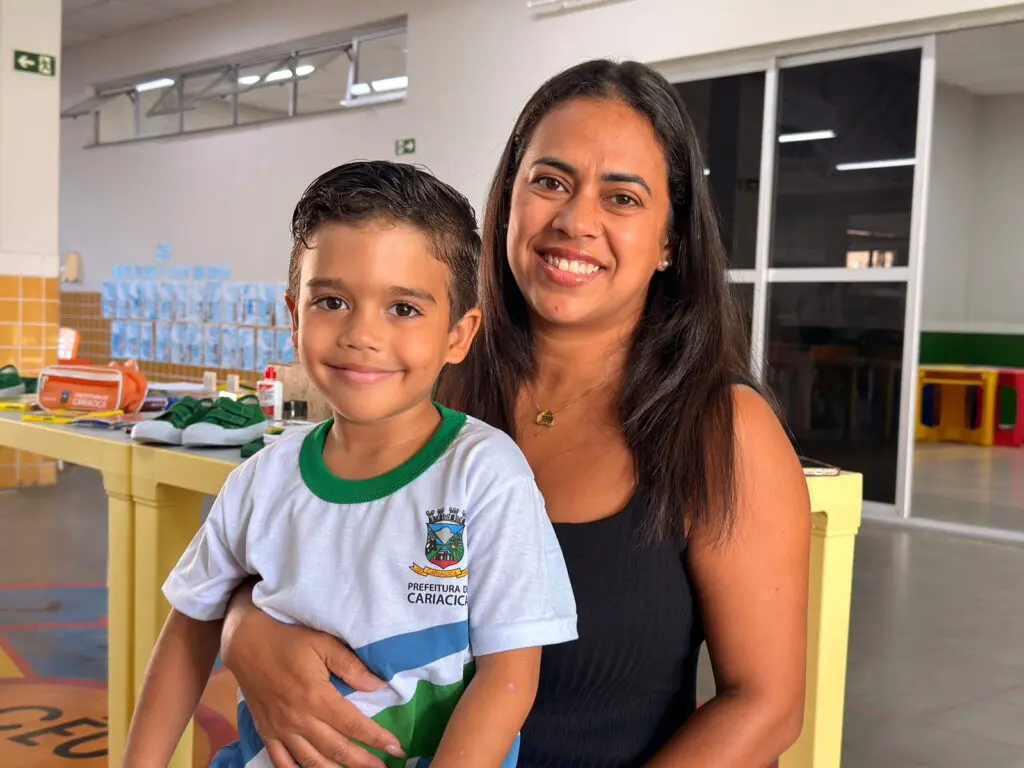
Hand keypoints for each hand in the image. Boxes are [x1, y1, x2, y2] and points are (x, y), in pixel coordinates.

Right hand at [221, 586, 404, 767]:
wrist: (246, 643)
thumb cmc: (289, 640)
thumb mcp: (323, 643)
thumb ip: (351, 665)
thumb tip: (378, 686)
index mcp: (316, 697)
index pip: (354, 725)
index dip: (377, 739)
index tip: (397, 748)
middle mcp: (299, 719)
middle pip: (337, 750)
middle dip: (364, 762)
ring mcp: (281, 729)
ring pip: (312, 762)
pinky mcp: (266, 732)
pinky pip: (282, 761)